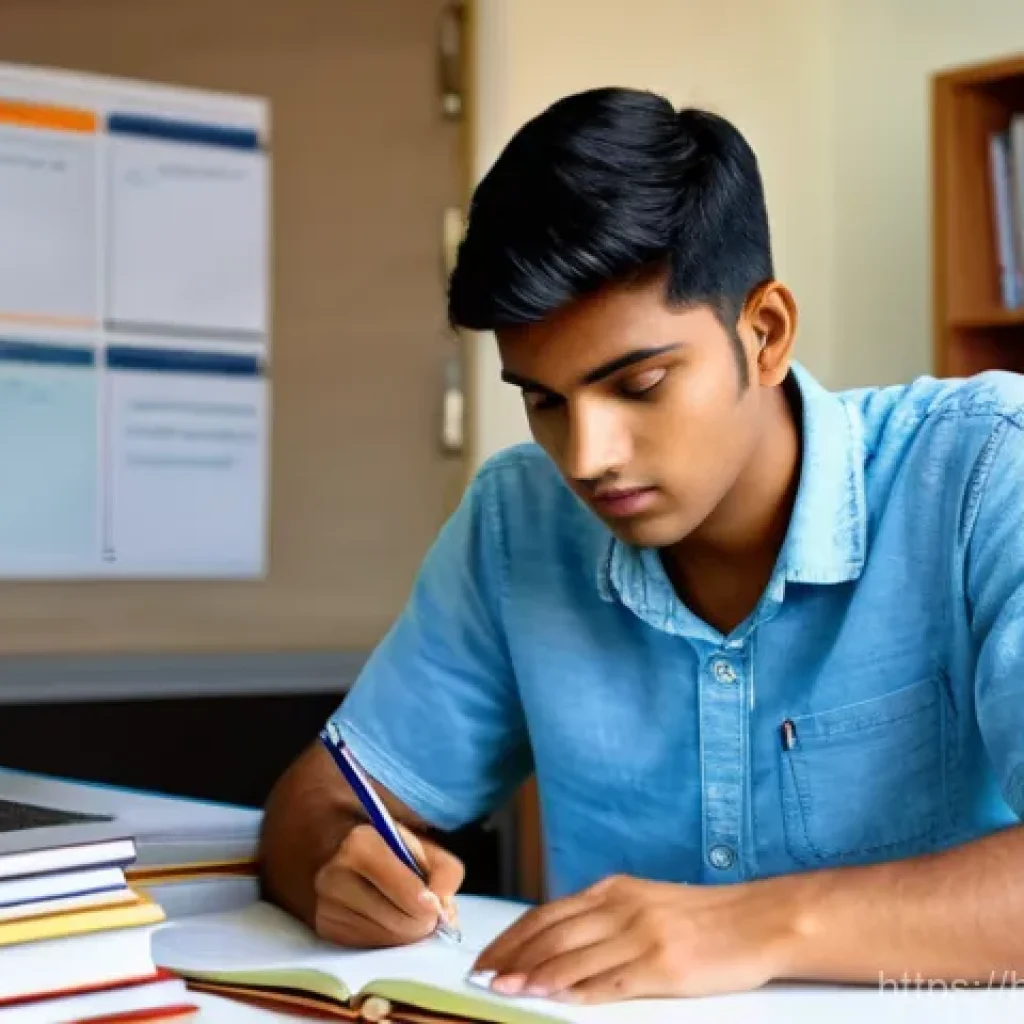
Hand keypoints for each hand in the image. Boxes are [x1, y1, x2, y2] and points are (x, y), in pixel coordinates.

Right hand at [313, 822, 463, 947]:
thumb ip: (444, 872)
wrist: (332, 845)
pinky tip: (383, 916)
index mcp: (361, 844)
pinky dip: (386, 937)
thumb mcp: (420, 844)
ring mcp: (326, 905)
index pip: (410, 894)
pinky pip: (370, 947)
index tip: (435, 902)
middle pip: (401, 922)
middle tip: (424, 909)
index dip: (430, 903)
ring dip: (405, 932)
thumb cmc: (385, 845)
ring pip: (387, 939)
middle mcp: (336, 875)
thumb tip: (445, 912)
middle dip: (421, 921)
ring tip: (402, 909)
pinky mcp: (324, 928)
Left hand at [472, 873, 797, 1003]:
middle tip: (484, 976)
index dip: (514, 937)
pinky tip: (555, 1000)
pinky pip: (609, 982)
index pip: (548, 913)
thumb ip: (604, 915)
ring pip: (573, 958)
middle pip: (552, 934)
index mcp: (614, 890)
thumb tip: (559, 940)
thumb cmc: (702, 917)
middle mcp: (621, 908)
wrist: (757, 921)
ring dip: (534, 976)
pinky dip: (576, 992)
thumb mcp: (645, 901)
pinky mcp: (662, 967)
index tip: (489, 955)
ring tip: (506, 990)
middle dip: (513, 957)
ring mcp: (641, 936)